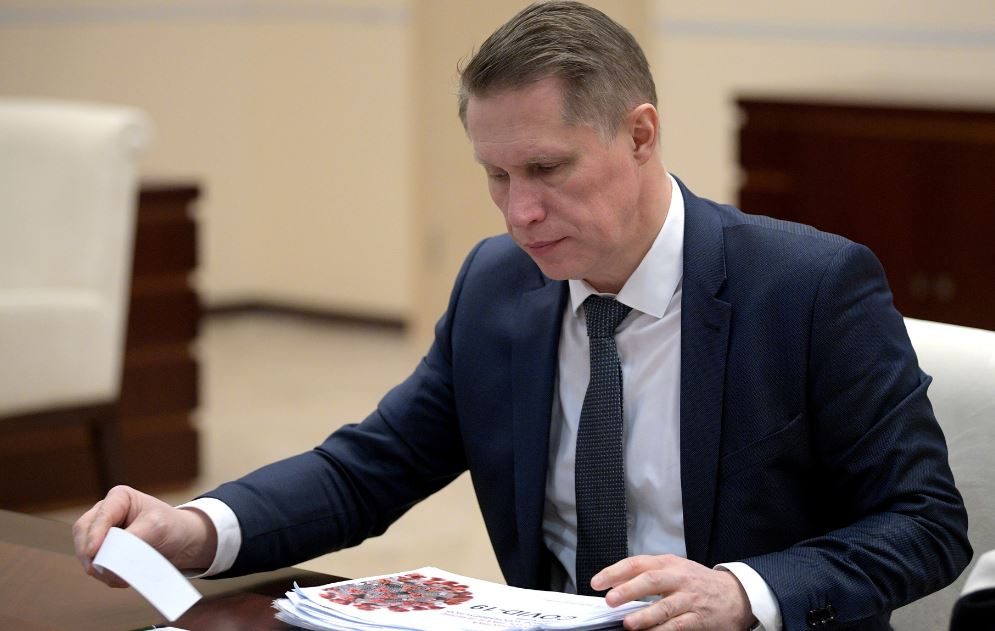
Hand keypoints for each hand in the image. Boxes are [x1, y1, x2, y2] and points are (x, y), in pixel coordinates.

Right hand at [72, 485, 217, 587]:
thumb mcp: (156, 527)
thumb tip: (109, 560)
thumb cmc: (171, 526)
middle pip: (83, 532)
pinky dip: (104, 574)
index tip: (93, 552)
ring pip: (85, 551)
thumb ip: (132, 540)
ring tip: (119, 579)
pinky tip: (120, 579)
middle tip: (100, 572)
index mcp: (119, 498)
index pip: (101, 516)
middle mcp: (105, 512)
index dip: (94, 535)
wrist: (182, 541)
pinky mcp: (103, 550)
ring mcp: (101, 532)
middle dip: (90, 554)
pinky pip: (94, 563)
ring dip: (98, 568)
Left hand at [591, 555, 755, 630]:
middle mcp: (678, 578)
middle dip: (629, 590)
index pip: (637, 563)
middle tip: (611, 600)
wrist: (736, 594)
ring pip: (665, 606)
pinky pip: (679, 626)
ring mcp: (689, 599)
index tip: (597, 582)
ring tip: (628, 623)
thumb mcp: (673, 569)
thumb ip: (646, 574)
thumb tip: (614, 585)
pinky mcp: (699, 618)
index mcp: (668, 563)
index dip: (615, 572)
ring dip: (645, 616)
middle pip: (651, 581)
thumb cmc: (698, 582)